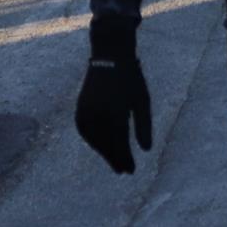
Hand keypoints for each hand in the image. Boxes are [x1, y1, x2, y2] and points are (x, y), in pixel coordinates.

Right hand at [75, 24, 152, 173]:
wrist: (109, 55)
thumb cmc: (131, 78)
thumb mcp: (142, 100)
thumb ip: (144, 125)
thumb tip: (147, 150)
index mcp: (116, 112)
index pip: (120, 144)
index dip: (125, 159)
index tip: (132, 170)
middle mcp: (98, 113)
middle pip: (106, 145)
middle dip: (115, 159)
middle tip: (124, 171)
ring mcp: (86, 110)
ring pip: (94, 140)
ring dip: (103, 152)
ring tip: (114, 161)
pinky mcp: (79, 108)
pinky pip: (85, 131)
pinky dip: (92, 141)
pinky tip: (100, 147)